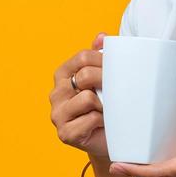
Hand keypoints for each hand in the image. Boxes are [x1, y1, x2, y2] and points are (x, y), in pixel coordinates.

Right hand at [50, 32, 110, 158]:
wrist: (112, 140)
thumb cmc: (109, 106)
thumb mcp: (105, 79)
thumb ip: (101, 56)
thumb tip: (101, 36)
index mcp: (62, 74)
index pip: (82, 57)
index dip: (104, 60)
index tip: (119, 68)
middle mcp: (56, 93)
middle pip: (84, 76)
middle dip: (107, 82)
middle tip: (119, 92)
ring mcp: (57, 114)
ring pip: (88, 98)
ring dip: (105, 105)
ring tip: (109, 111)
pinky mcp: (65, 133)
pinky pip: (91, 119)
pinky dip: (103, 122)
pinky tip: (104, 125)